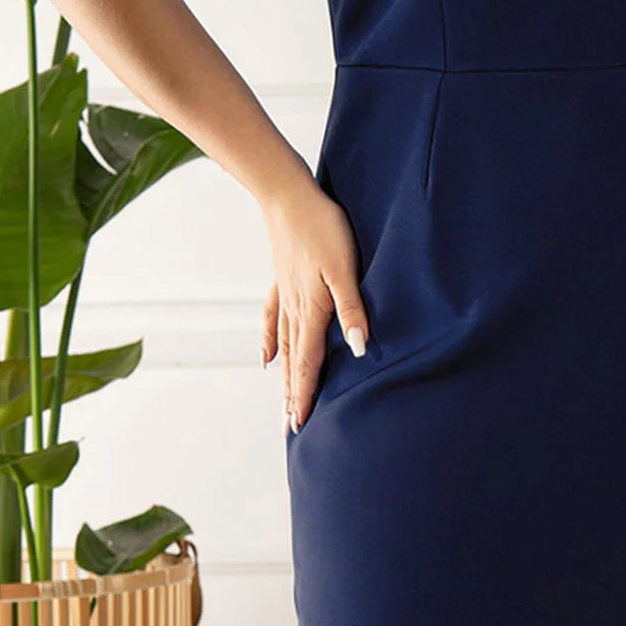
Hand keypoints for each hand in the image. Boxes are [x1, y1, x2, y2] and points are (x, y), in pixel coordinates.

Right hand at [260, 180, 370, 431]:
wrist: (289, 196)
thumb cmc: (323, 228)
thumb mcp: (344, 268)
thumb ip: (352, 309)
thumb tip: (360, 350)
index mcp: (312, 310)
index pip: (309, 363)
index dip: (306, 395)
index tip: (300, 426)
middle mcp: (295, 310)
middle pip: (293, 362)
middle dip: (293, 396)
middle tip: (290, 429)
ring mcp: (285, 296)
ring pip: (283, 346)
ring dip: (283, 377)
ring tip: (281, 403)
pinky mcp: (282, 281)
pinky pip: (272, 320)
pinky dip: (268, 342)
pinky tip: (265, 358)